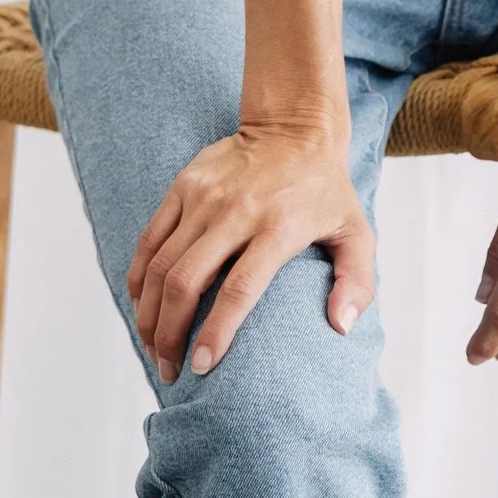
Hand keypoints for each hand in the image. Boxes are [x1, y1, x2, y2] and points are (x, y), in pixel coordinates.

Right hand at [127, 118, 374, 382]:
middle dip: (170, 334)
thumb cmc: (326, 190)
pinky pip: (150, 240)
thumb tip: (340, 327)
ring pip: (161, 265)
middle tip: (170, 370)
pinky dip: (139, 279)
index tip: (203, 366)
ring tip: (153, 349)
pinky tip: (141, 309)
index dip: (217, 332)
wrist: (294, 128)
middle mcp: (236, 212)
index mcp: (278, 228)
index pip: (239, 289)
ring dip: (149, 314)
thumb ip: (358, 283)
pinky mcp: (183, 186)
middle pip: (187, 282)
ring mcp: (204, 198)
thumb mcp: (358, 233)